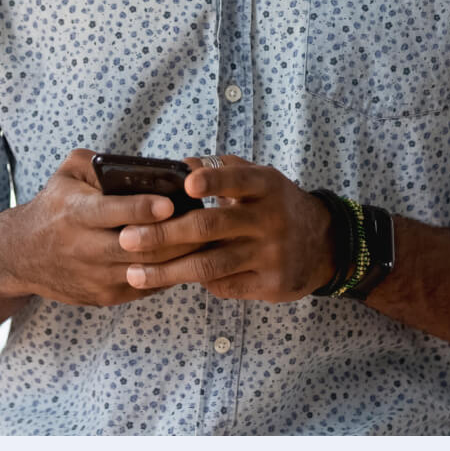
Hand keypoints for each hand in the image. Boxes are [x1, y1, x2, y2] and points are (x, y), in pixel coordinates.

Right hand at [0, 149, 203, 306]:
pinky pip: (147, 287)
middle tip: (206, 221)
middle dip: (174, 235)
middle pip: (138, 246)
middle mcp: (85, 248)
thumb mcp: (68, 174)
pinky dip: (171, 273)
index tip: (170, 204)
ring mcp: (96, 277)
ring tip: (208, 237)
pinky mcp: (105, 296)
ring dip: (180, 256)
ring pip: (148, 270)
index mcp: (77, 213)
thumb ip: (100, 162)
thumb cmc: (55, 205)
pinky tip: (191, 256)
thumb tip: (139, 164)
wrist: (21, 255)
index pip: (113, 212)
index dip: (143, 209)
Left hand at [118, 156, 335, 301]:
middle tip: (127, 239)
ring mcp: (271, 254)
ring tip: (133, 273)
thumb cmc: (275, 204)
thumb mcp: (259, 179)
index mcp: (266, 186)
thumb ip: (221, 169)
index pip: (238, 179)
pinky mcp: (270, 285)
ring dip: (167, 270)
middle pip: (211, 227)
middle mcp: (270, 219)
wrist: (322, 244)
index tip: (185, 184)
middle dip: (164, 234)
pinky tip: (171, 279)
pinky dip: (197, 282)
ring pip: (210, 264)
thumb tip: (178, 165)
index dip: (213, 180)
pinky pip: (224, 286)